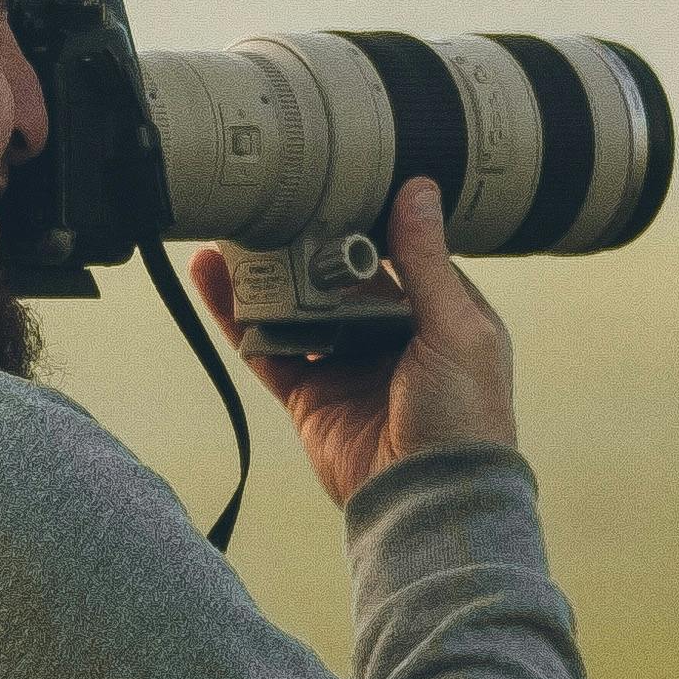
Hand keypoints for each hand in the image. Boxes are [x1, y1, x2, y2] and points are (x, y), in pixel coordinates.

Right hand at [191, 175, 516, 511]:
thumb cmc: (465, 418)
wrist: (430, 501)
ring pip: (298, 308)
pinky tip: (212, 279)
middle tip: (277, 197)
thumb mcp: (455, 327)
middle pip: (340, 277)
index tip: (338, 177)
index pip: (400, 252)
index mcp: (440, 314)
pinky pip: (268, 349)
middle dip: (310, 243)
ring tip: (234, 229)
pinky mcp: (310, 395)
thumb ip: (426, 260)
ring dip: (268, 275)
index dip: (369, 219)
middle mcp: (392, 336)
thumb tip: (418, 189)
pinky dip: (237, 317)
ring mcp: (347, 365)